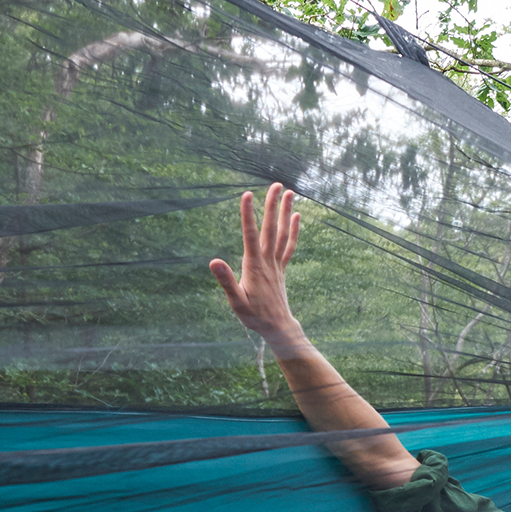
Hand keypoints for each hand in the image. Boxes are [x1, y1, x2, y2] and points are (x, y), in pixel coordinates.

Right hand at [209, 184, 301, 338]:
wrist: (277, 327)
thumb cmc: (253, 316)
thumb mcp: (236, 301)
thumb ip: (226, 281)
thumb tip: (214, 261)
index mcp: (254, 266)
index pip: (250, 235)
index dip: (248, 215)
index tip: (248, 195)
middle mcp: (267, 261)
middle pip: (270, 228)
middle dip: (272, 206)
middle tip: (276, 184)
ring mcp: (277, 264)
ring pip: (282, 233)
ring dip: (285, 212)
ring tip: (289, 192)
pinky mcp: (281, 268)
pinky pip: (289, 246)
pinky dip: (293, 230)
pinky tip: (296, 216)